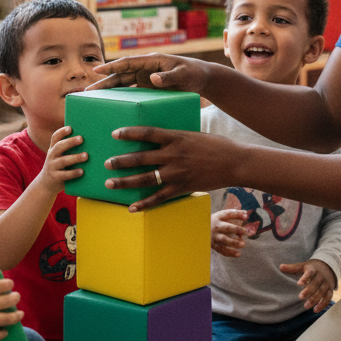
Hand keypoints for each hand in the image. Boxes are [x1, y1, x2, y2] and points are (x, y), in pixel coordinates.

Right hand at [0, 271, 23, 340]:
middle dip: (15, 298)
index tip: (11, 284)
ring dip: (16, 316)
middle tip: (17, 297)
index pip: (0, 285)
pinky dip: (2, 334)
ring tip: (21, 314)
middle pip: (7, 300)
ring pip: (6, 318)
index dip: (8, 284)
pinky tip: (5, 333)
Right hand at [39, 125, 88, 193]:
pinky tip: (82, 171)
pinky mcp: (55, 177)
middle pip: (59, 146)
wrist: (45, 185)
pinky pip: (65, 175)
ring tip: (86, 156)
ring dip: (75, 157)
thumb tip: (88, 142)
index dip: (62, 132)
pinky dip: (73, 173)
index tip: (70, 128)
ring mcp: (52, 167)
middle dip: (70, 142)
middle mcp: (51, 156)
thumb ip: (69, 150)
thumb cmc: (59, 167)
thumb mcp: (60, 157)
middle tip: (81, 139)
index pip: (55, 137)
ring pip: (63, 160)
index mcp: (53, 149)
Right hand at [90, 53, 211, 93]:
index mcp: (152, 61)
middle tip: (87, 90)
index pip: (128, 63)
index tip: (97, 70)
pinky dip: (120, 95)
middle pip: (121, 74)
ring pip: (123, 82)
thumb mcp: (184, 75)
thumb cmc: (194, 73)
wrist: (202, 78)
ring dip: (109, 89)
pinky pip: (131, 90)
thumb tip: (153, 78)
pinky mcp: (149, 86)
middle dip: (104, 81)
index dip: (112, 66)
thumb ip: (170, 77)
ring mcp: (146, 77)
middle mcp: (146, 68)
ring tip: (93, 97)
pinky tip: (111, 104)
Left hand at [103, 125, 243, 211]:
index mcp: (176, 137)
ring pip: (145, 179)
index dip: (129, 133)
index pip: (147, 133)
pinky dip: (144, 204)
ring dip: (125, 182)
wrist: (235, 162)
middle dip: (120, 161)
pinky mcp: (182, 187)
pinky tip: (132, 208)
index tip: (115, 134)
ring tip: (110, 184)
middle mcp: (173, 155)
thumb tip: (162, 138)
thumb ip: (177, 138)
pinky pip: (159, 197)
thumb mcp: (194, 134)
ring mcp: (176, 172)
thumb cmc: (217, 145)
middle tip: (105, 163)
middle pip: (140, 158)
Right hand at [211, 210, 249, 256]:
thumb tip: (245, 215)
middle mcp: (216, 226)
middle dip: (237, 229)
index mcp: (217, 217)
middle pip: (227, 227)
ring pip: (224, 239)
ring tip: (243, 244)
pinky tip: (238, 254)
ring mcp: (214, 236)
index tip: (246, 215)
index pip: (228, 214)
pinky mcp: (213, 245)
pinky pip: (222, 249)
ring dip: (234, 242)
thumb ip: (232, 217)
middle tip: (245, 231)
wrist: (197, 231)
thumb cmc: (213, 223)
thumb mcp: (219, 217)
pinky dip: (230, 252)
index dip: (237, 214)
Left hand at [279, 258, 335, 312]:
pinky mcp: (330, 290)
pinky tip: (315, 310)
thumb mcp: (303, 266)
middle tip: (300, 297)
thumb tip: (280, 267)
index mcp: (314, 269)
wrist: (329, 266)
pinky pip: (328, 298)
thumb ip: (292, 268)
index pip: (310, 273)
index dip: (305, 278)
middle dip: (309, 291)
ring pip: (321, 292)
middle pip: (316, 284)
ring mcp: (326, 284)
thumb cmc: (312, 268)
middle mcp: (321, 276)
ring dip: (314, 300)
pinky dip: (323, 304)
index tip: (299, 283)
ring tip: (306, 306)